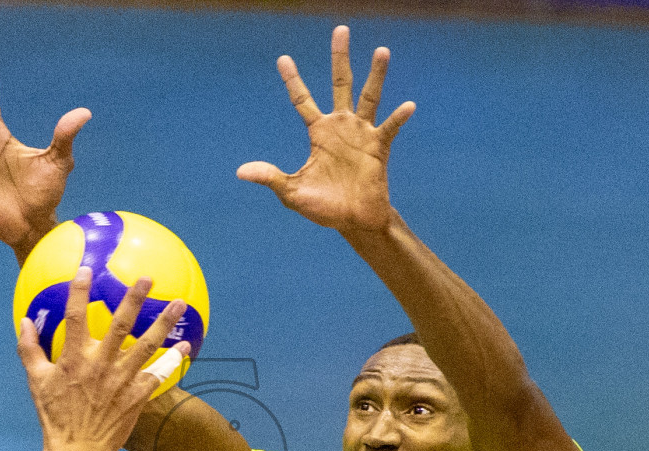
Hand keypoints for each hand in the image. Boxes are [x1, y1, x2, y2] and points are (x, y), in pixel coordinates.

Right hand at [17, 269, 188, 450]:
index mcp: (74, 359)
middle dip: (135, 299)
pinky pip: (158, 374)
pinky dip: (172, 360)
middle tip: (148, 279)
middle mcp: (100, 365)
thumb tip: (25, 322)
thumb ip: (30, 349)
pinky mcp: (137, 396)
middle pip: (120, 325)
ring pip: (147, 346)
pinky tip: (185, 346)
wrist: (78, 450)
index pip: (76, 317)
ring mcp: (121, 380)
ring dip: (165, 323)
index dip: (80, 292)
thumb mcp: (37, 381)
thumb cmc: (55, 415)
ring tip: (180, 303)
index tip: (87, 270)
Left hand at [237, 25, 414, 236]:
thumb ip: (270, 178)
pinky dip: (398, 118)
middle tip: (340, 30)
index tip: (283, 58)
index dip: (292, 80)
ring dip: (376, 75)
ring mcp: (362, 134)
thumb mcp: (292, 192)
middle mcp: (341, 126)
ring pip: (369, 97)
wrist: (353, 222)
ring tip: (381, 51)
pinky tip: (408, 106)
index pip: (302, 100)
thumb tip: (241, 172)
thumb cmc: (324, 207)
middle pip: (340, 83)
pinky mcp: (379, 148)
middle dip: (340, 58)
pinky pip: (389, 128)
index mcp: (319, 133)